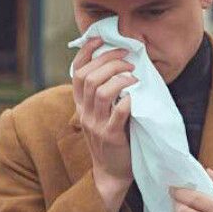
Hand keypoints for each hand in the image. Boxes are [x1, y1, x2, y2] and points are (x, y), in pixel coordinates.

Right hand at [71, 37, 136, 205]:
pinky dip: (127, 101)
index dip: (86, 52)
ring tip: (133, 76)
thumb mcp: (100, 114)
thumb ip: (103, 93)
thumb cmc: (111, 138)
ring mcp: (96, 125)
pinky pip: (117, 114)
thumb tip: (118, 65)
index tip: (99, 39)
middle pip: (89, 78)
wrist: (111, 172)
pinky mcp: (110, 136)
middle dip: (108, 62)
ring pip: (100, 92)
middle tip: (127, 57)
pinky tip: (135, 97)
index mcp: (81, 104)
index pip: (76, 72)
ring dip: (119, 78)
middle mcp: (84, 112)